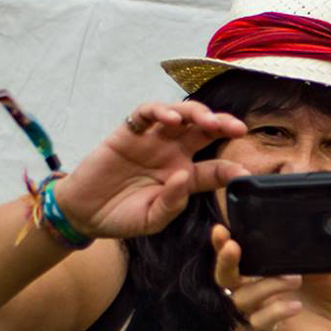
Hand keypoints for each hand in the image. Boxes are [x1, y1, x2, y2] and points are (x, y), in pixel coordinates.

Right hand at [53, 101, 248, 239]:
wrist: (85, 213)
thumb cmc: (122, 217)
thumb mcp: (151, 220)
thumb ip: (170, 204)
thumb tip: (183, 177)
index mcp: (185, 177)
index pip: (215, 168)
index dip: (231, 169)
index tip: (245, 174)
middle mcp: (173, 153)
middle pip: (205, 132)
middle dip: (224, 125)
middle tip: (238, 129)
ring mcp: (153, 140)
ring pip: (181, 115)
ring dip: (198, 113)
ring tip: (208, 121)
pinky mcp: (130, 131)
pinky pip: (147, 113)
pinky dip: (160, 111)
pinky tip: (171, 119)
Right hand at [212, 224, 330, 330]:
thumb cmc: (329, 290)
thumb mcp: (322, 263)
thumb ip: (305, 250)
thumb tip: (295, 233)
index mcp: (264, 268)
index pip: (236, 254)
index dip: (221, 243)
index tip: (220, 230)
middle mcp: (257, 287)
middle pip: (225, 277)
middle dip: (225, 261)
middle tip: (233, 247)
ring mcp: (262, 308)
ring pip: (242, 298)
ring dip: (266, 285)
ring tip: (296, 280)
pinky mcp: (271, 329)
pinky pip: (259, 320)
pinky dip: (276, 310)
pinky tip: (296, 306)